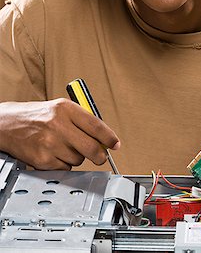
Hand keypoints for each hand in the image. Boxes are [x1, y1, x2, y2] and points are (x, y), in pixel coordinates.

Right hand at [0, 99, 119, 169]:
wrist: (8, 124)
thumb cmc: (38, 116)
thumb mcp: (61, 108)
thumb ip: (83, 121)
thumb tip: (104, 138)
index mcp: (66, 108)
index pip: (96, 126)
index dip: (109, 138)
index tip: (115, 144)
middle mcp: (58, 124)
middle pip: (91, 148)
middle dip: (100, 155)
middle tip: (101, 156)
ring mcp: (50, 143)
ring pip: (78, 159)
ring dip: (77, 157)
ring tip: (63, 146)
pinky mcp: (43, 159)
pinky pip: (65, 168)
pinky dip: (63, 164)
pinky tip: (54, 153)